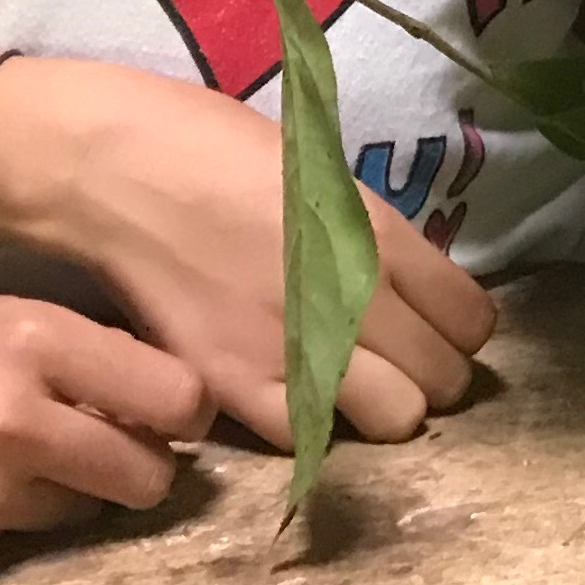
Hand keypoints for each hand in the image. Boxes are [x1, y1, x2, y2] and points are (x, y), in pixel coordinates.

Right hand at [0, 59, 497, 445]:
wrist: (115, 171)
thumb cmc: (214, 145)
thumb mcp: (323, 173)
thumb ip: (373, 235)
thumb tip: (411, 282)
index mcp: (378, 235)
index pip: (469, 317)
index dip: (462, 329)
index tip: (445, 327)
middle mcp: (353, 299)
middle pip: (441, 380)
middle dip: (433, 373)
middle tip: (403, 360)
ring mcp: (296, 351)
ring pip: (393, 420)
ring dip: (385, 407)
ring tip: (354, 385)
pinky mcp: (235, 388)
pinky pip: (309, 438)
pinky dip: (311, 425)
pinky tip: (295, 395)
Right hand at [0, 291, 208, 583]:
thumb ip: (53, 351)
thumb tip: (137, 388)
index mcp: (30, 338)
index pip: (174, 394)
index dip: (181, 412)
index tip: (170, 416)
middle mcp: (16, 419)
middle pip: (146, 475)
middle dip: (142, 472)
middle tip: (113, 459)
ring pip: (77, 513)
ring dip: (61, 497)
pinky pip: (2, 544)